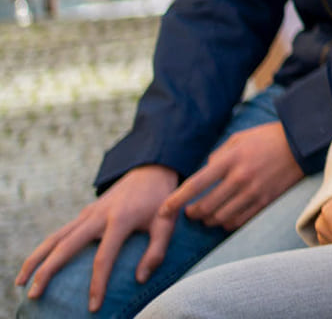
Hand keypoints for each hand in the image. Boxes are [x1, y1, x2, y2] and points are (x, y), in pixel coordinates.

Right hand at [16, 164, 180, 310]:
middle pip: (66, 246)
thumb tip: (140, 279)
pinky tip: (37, 265)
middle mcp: (98, 216)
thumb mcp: (167, 222)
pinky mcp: (84, 213)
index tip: (93, 306)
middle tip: (34, 294)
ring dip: (36, 259)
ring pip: (55, 237)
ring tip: (22, 282)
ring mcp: (88, 213)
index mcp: (120, 219)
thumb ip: (157, 251)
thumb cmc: (161, 200)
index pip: (103, 258)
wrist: (151, 169)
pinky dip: (45, 249)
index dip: (97, 284)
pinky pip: (60, 233)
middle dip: (48, 271)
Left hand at [159, 122, 302, 231]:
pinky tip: (224, 218)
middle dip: (192, 214)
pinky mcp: (265, 201)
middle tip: (189, 212)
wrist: (301, 143)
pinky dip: (226, 224)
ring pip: (220, 218)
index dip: (175, 200)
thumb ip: (218, 156)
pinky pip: (238, 221)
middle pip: (205, 207)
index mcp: (230, 159)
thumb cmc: (266, 138)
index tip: (163, 211)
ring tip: (206, 216)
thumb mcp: (239, 139)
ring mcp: (253, 191)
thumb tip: (203, 173)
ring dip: (208, 220)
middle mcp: (240, 178)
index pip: (195, 185)